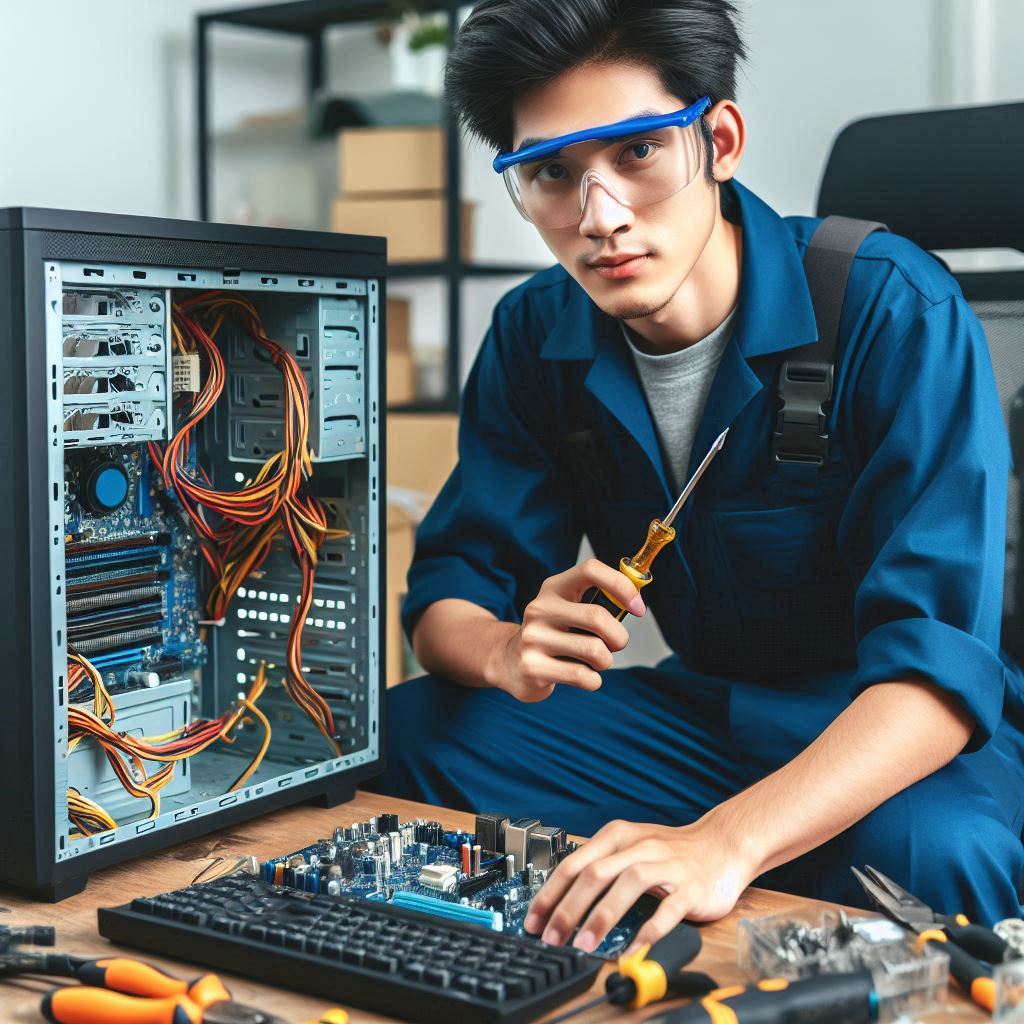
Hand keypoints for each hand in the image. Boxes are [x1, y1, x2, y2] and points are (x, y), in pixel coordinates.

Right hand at [484, 559, 644, 702]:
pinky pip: (584, 677)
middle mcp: (539, 608)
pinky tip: (581, 676)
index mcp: (553, 588)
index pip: (590, 569)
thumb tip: (637, 602)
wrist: (509, 660)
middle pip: (598, 617)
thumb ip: (600, 602)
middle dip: (619, 637)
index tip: (638, 607)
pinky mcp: (533, 668)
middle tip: (616, 645)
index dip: (621, 585)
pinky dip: (593, 680)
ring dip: (605, 661)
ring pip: (595, 651)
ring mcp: (533, 638)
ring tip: (594, 661)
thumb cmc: (555, 634)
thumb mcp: (569, 609)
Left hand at [522, 817, 753, 952]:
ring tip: (585, 943)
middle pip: (596, 873)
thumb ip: (601, 866)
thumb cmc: (672, 850)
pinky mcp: (691, 888)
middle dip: (569, 908)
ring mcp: (667, 866)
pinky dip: (648, 930)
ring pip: (628, 885)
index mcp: (619, 836)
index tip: (535, 920)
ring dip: (603, 915)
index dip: (551, 893)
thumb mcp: (631, 846)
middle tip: (553, 937)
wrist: (722, 844)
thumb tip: (562, 899)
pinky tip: (633, 949)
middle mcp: (641, 847)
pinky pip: (667, 910)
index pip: (575, 863)